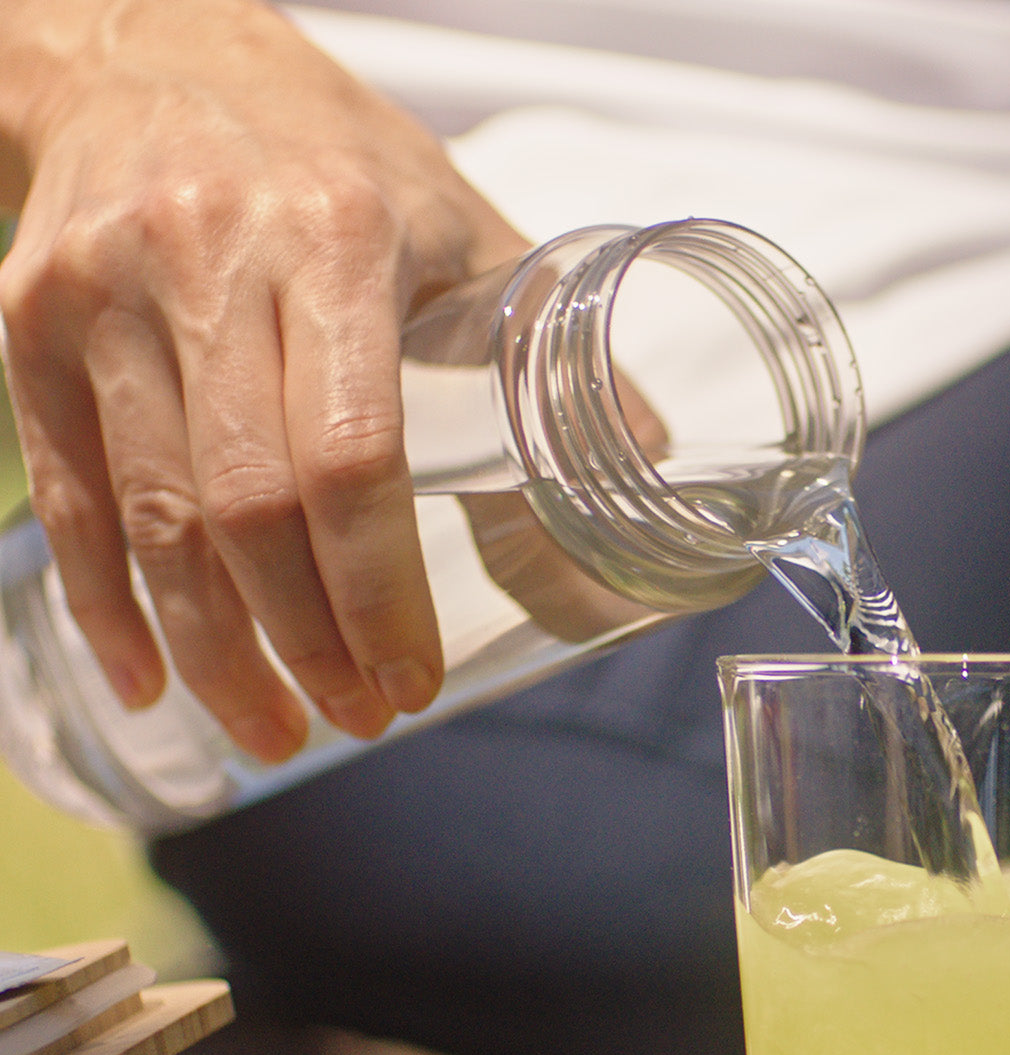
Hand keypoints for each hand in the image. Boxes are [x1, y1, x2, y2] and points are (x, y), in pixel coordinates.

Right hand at [0, 0, 528, 760]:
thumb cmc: (333, 156)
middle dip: (308, 642)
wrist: (152, 52)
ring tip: (272, 729)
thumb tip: (646, 476)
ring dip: (217, 651)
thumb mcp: (464, 230)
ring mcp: (102, 298)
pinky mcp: (33, 327)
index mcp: (335, 243)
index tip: (413, 678)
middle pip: (249, 506)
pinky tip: (149, 680)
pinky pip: (68, 495)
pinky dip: (106, 604)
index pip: (353, 460)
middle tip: (358, 718)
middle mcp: (206, 264)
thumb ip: (550, 357)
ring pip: (153, 518)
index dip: (382, 593)